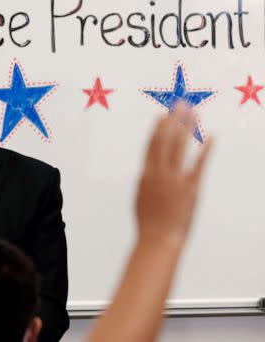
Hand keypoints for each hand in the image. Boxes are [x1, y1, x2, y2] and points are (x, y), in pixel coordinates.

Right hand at [135, 103, 212, 244]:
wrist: (158, 239)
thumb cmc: (149, 222)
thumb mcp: (141, 197)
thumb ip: (146, 181)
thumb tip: (148, 170)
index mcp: (145, 174)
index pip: (151, 145)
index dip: (157, 129)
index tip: (162, 115)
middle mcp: (159, 173)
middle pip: (165, 140)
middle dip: (172, 121)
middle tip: (179, 105)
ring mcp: (174, 179)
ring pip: (179, 147)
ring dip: (187, 128)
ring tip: (193, 113)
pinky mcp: (190, 188)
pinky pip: (198, 164)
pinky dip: (205, 149)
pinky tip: (211, 137)